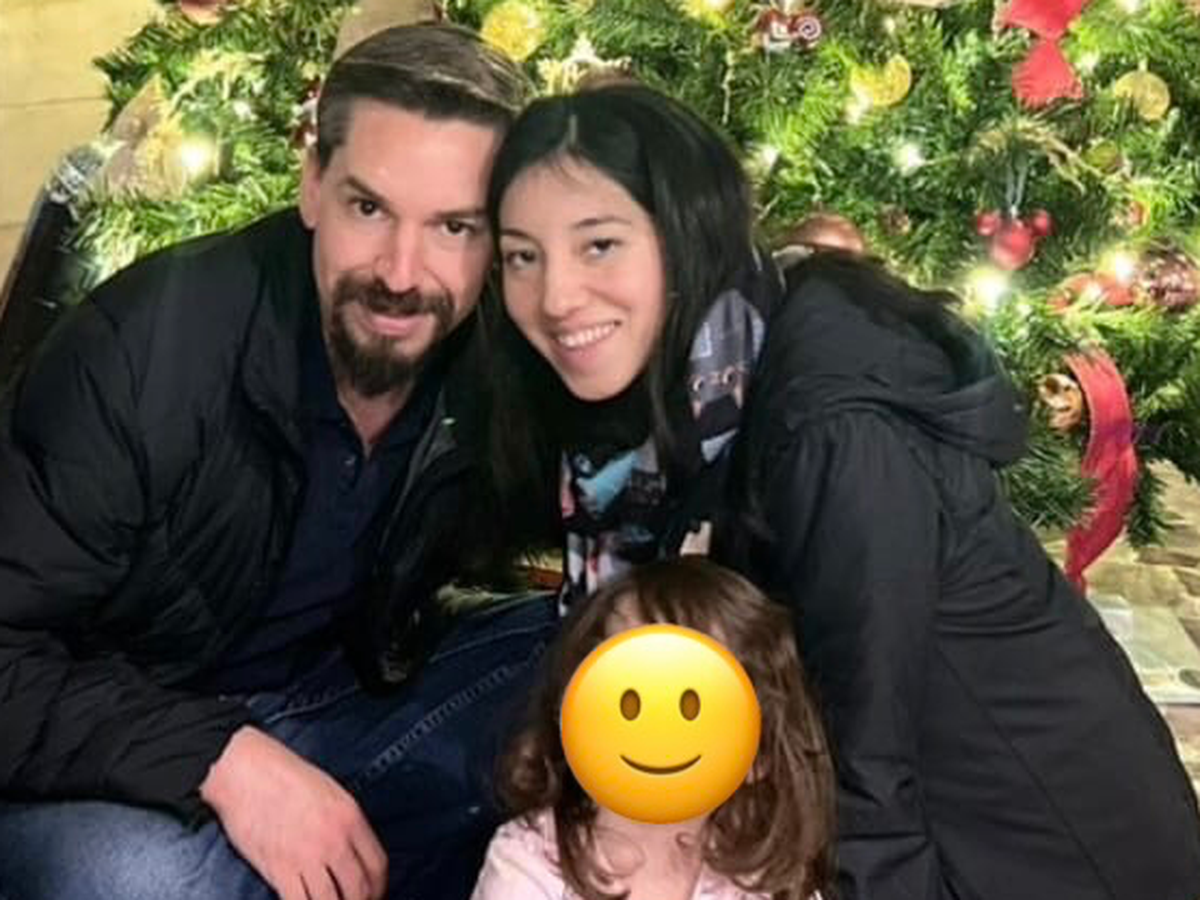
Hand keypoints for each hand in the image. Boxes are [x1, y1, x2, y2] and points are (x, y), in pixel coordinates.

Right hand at [200, 726, 387, 899]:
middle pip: (360, 890)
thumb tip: (352, 855)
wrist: (244, 771)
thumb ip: (345, 824)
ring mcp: (307, 856)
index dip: (378, 887)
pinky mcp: (279, 869)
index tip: (372, 893)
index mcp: (350, 817)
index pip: (377, 865)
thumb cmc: (284, 776)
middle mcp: (334, 840)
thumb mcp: (330, 792)